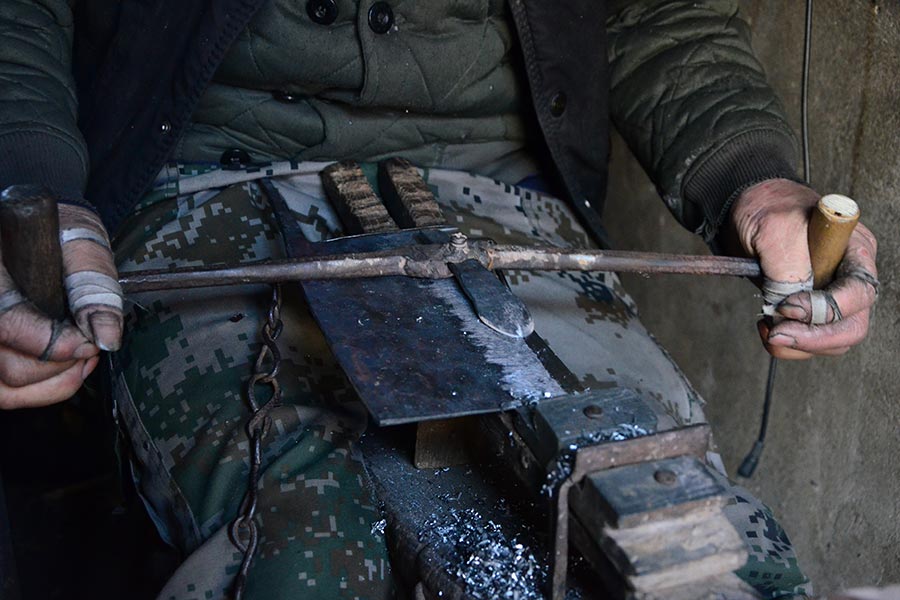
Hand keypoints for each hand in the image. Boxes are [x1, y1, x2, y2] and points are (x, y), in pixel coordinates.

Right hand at [0, 203, 122, 407]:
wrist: (36, 226)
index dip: (55, 344)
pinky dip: (42, 390)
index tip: (90, 342)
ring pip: (5, 390)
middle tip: (90, 344)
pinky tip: (69, 367)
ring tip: (83, 358)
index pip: (7, 325)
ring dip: (55, 382)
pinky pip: (4, 394)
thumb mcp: (82, 247)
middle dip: (62, 364)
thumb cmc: (59, 232)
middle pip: (8, 368)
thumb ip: (95, 288)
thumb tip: (106, 337)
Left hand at [728, 179, 877, 358]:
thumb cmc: (767, 208)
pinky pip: (810, 340)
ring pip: (833, 341)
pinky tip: (767, 325)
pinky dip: (788, 343)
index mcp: (854, 250)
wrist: (744, 208)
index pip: (859, 294)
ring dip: (798, 344)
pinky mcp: (810, 310)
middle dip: (814, 338)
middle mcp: (850, 276)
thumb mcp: (775, 228)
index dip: (826, 309)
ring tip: (767, 326)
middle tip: (777, 333)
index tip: (787, 307)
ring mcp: (832, 295)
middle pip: (852, 326)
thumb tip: (789, 303)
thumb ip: (787, 266)